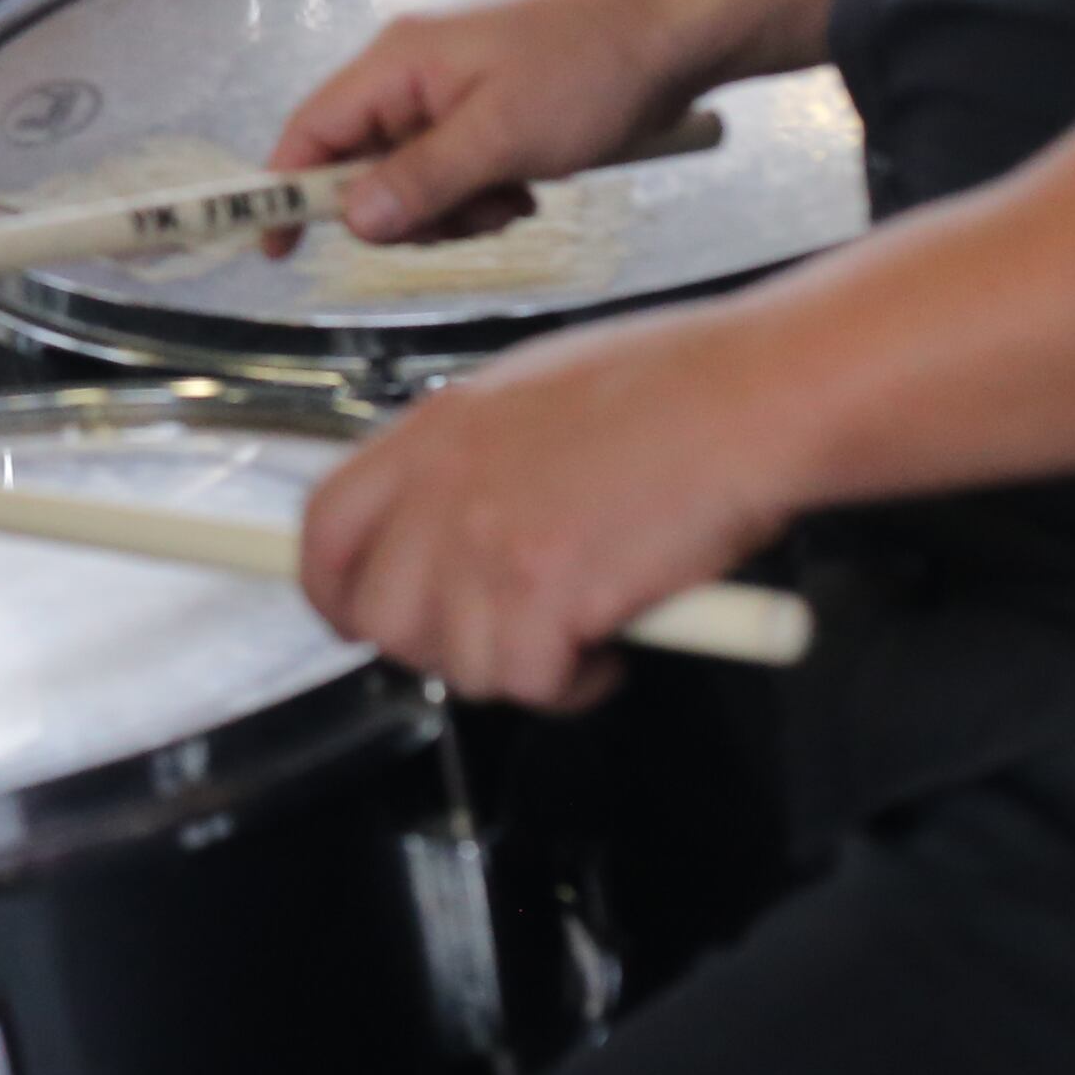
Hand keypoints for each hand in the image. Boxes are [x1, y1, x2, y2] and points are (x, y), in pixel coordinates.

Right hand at [266, 0, 722, 249]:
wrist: (675, 32)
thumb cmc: (590, 70)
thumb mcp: (502, 137)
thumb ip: (421, 180)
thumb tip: (350, 222)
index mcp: (396, 64)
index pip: (310, 131)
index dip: (286, 191)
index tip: (277, 250)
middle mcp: (410, 74)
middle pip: (361, 165)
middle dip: (407, 208)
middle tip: (471, 214)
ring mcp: (448, 92)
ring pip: (411, 177)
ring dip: (454, 206)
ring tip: (514, 195)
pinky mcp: (485, 109)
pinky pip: (453, 170)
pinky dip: (482, 192)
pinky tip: (527, 185)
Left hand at [300, 308, 799, 707]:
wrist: (749, 398)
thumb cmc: (672, 391)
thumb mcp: (530, 397)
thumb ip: (471, 461)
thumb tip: (447, 528)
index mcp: (434, 432)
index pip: (325, 527)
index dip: (333, 591)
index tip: (360, 620)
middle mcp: (442, 486)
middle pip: (379, 617)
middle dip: (438, 649)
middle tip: (506, 640)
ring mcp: (487, 540)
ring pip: (455, 662)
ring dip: (518, 669)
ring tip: (579, 636)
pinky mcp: (544, 590)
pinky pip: (527, 681)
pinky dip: (573, 683)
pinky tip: (614, 644)